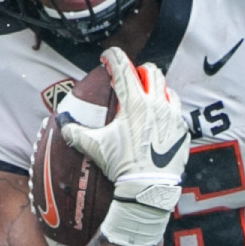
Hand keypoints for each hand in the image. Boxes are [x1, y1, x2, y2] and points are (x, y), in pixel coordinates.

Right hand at [60, 47, 190, 245]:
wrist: (148, 188)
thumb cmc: (121, 165)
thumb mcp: (94, 146)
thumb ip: (74, 131)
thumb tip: (62, 123)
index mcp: (134, 103)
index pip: (123, 68)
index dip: (113, 57)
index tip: (107, 57)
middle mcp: (156, 104)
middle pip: (152, 72)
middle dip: (139, 70)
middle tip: (129, 78)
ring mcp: (173, 116)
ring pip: (168, 89)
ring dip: (156, 88)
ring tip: (146, 97)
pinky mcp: (182, 130)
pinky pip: (177, 112)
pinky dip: (167, 110)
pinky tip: (159, 120)